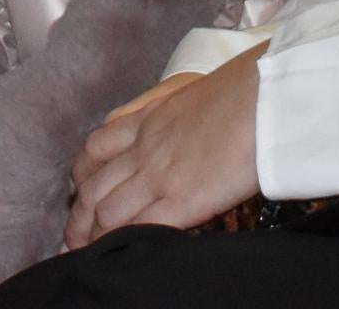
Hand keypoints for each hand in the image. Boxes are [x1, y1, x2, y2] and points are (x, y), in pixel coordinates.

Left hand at [65, 48, 264, 247]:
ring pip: (107, 212)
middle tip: (74, 236)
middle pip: (93, 187)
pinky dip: (127, 243)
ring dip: (94, 236)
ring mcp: (159, 174)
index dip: (83, 174)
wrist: (264, 93)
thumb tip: (191, 128)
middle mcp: (145, 148)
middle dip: (79, 215)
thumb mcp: (196, 93)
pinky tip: (124, 253)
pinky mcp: (182, 200)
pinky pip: (141, 228)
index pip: (97, 147)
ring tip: (91, 253)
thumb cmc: (246, 87)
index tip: (81, 190)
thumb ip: (180, 113)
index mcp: (149, 118)